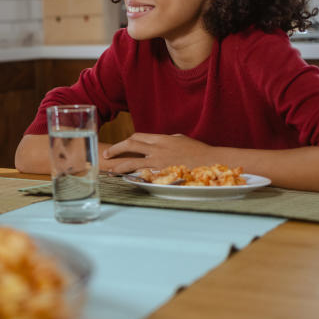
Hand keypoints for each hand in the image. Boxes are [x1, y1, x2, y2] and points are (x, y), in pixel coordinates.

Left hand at [100, 133, 215, 173]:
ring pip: (132, 161)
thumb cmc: (199, 152)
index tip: (120, 146)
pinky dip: (133, 177)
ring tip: (110, 170)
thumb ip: (167, 140)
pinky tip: (126, 181)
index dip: (126, 141)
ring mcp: (159, 161)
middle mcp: (158, 148)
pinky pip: (143, 175)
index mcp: (162, 139)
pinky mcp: (162, 174)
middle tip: (106, 155)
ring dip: (119, 165)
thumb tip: (160, 142)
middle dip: (116, 149)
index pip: (138, 137)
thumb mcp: (181, 140)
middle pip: (130, 144)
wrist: (212, 162)